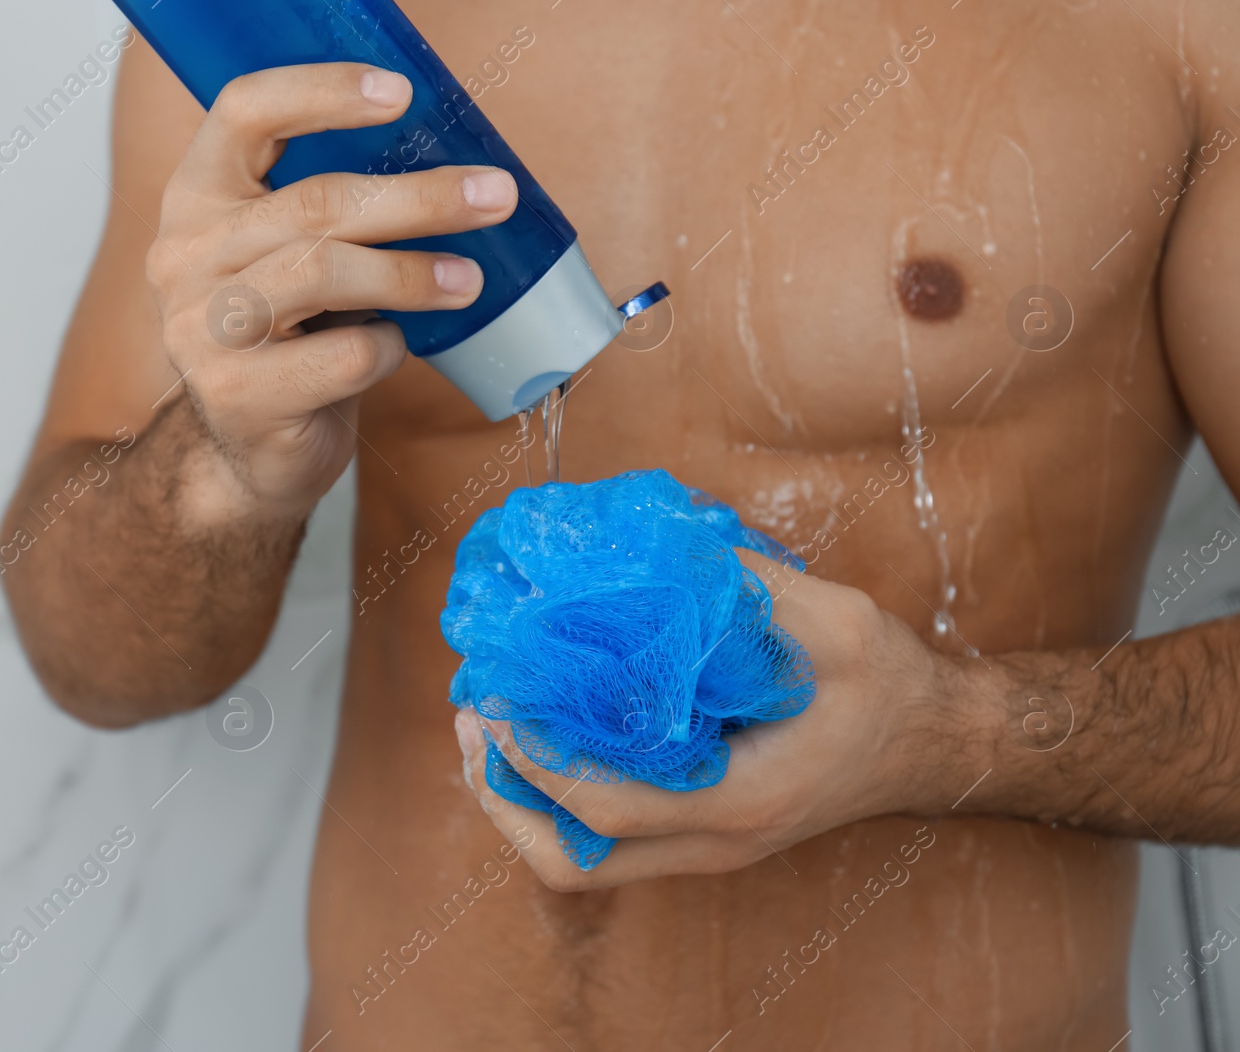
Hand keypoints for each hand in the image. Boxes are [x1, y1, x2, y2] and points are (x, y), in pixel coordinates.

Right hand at [146, 62, 517, 515]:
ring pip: (325, 273)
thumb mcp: (293, 257)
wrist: (248, 451)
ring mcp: (204, 328)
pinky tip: (396, 348)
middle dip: (419, 198)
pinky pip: (343, 354)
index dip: (322, 91)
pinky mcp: (238, 395)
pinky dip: (388, 347)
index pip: (243, 112)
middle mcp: (187, 256)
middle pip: (313, 203)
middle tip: (494, 195)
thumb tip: (454, 170)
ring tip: (469, 280)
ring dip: (412, 273)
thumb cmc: (291, 340)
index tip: (400, 93)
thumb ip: (338, 211)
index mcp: (198, 198)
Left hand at [453, 550, 966, 890]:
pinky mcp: (700, 835)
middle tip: (475, 722)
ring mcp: (706, 849)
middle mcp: (715, 842)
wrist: (934, 746)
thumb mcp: (836, 622)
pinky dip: (555, 796)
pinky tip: (544, 731)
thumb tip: (657, 546)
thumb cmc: (889, 687)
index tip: (497, 700)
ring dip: (521, 801)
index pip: (605, 806)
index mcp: (742, 800)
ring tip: (488, 725)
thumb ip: (746, 589)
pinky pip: (603, 840)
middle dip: (505, 798)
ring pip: (580, 862)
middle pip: (572, 861)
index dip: (537, 757)